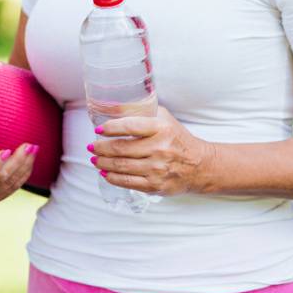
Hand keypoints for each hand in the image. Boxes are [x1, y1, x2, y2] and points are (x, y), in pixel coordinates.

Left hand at [87, 106, 213, 196]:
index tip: (99, 130)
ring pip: (121, 166)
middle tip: (91, 146)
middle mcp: (160, 149)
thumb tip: (111, 106)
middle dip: (100, 148)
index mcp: (161, 128)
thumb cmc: (177, 138)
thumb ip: (141, 111)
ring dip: (102, 162)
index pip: (130, 126)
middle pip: (120, 149)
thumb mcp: (163, 118)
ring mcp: (157, 169)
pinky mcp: (155, 185)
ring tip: (95, 158)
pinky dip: (112, 177)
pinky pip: (127, 182)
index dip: (110, 128)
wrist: (200, 165)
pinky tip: (105, 172)